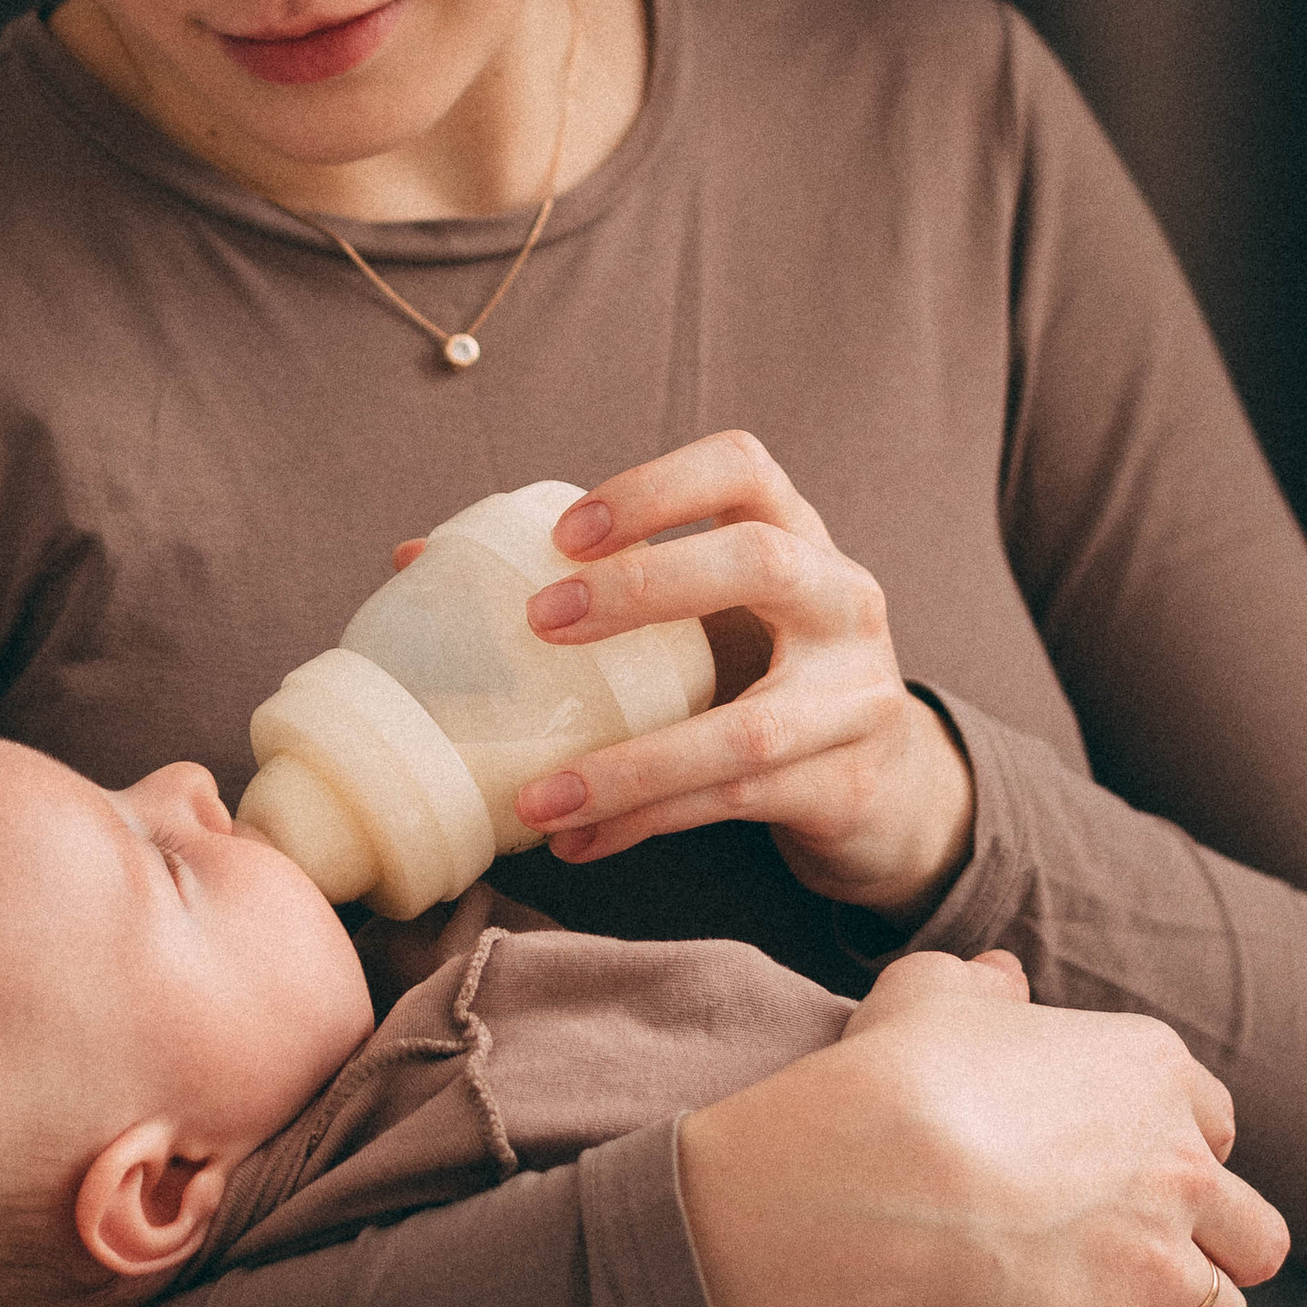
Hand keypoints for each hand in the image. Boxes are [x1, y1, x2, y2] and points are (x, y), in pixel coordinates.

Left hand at [505, 432, 978, 916]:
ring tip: (537, 797)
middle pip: (761, 562)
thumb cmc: (765, 678)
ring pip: (746, 728)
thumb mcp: (705, 620)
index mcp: (800, 537)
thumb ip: (595, 586)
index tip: (566, 530)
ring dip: (630, 765)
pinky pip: (736, 804)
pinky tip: (578, 838)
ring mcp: (858, 697)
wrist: (889, 789)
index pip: (744, 468)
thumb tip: (418, 561)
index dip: (656, 487)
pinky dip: (647, 823)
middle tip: (542, 621)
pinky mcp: (848, 785)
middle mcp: (843, 601)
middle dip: (645, 586)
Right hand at [676, 947, 1287, 1306]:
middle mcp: (1178, 1167)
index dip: (1185, 1147)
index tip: (1143, 1167)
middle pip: (1253, 1229)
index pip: (1216, 1120)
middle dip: (1220, 1249)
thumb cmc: (905, 1073)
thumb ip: (981, 984)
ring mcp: (1155, 1261)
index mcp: (1150, 1071)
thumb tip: (1001, 978)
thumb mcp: (933, 991)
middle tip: (1160, 1259)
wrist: (889, 1169)